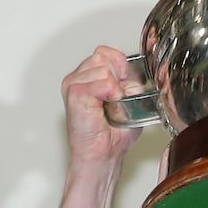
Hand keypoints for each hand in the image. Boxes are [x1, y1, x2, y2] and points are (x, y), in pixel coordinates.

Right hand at [60, 46, 143, 168]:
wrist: (104, 155)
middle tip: (114, 102)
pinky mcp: (74, 92)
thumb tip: (134, 73)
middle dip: (117, 78)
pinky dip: (110, 93)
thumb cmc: (113, 135)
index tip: (122, 90)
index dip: (120, 66)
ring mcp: (74, 83)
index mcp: (89, 76)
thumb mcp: (130, 103)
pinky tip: (105, 108)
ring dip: (114, 90)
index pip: (105, 52)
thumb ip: (131, 83)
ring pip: (103, 68)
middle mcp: (79, 77)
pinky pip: (101, 81)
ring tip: (108, 108)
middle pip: (104, 56)